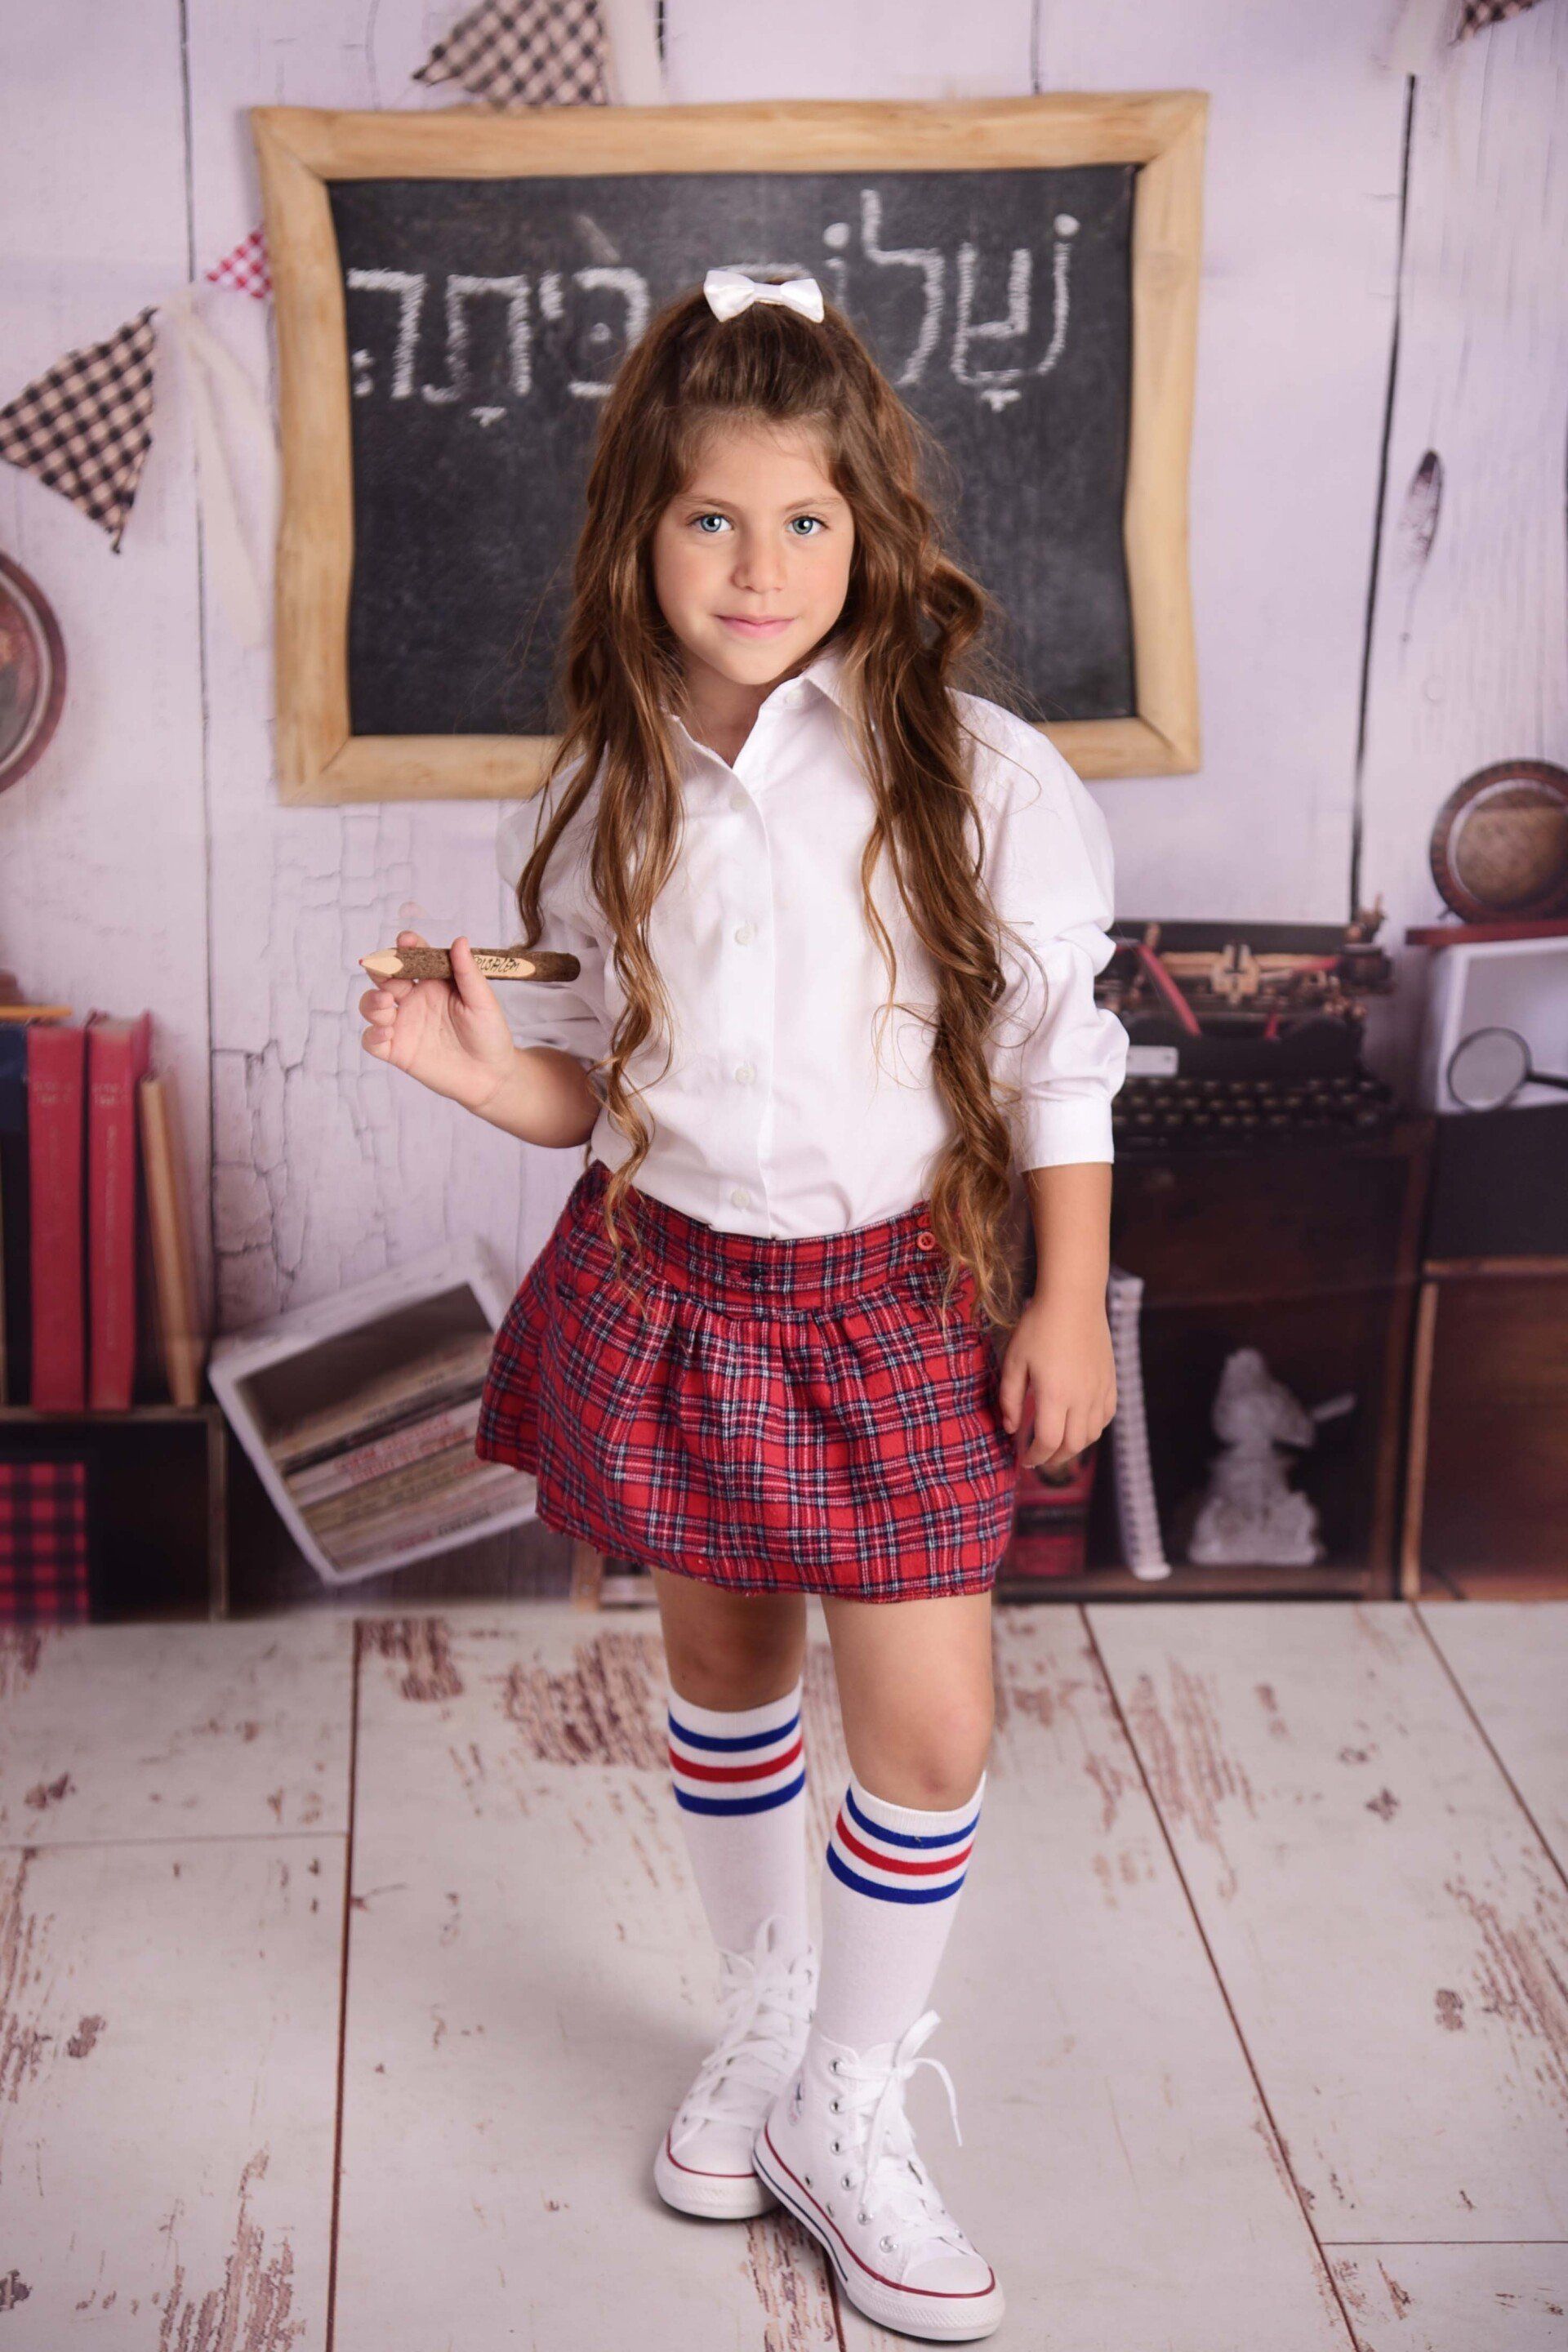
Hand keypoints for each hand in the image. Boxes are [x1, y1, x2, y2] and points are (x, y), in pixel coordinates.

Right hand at [357, 932, 518, 1113]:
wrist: (491, 1076)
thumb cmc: (490, 1034)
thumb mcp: (483, 1001)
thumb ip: (468, 973)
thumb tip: (459, 940)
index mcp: (433, 982)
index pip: (412, 956)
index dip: (406, 946)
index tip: (406, 941)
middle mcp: (413, 999)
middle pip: (385, 976)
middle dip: (380, 968)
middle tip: (384, 970)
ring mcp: (403, 1024)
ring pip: (372, 1005)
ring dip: (371, 1000)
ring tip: (386, 1003)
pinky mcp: (397, 1051)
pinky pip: (372, 1040)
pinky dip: (372, 1034)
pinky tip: (386, 1032)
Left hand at [997, 1287, 1116, 1474]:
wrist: (1073, 1299)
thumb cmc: (1038, 1327)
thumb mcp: (1013, 1360)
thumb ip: (1010, 1398)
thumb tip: (1011, 1428)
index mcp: (1054, 1395)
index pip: (1048, 1442)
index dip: (1035, 1457)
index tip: (1025, 1459)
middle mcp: (1081, 1398)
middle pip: (1072, 1445)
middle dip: (1054, 1458)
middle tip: (1040, 1458)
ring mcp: (1099, 1389)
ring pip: (1092, 1434)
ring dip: (1075, 1446)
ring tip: (1058, 1445)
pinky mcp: (1110, 1380)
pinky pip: (1107, 1416)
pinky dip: (1094, 1428)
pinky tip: (1080, 1424)